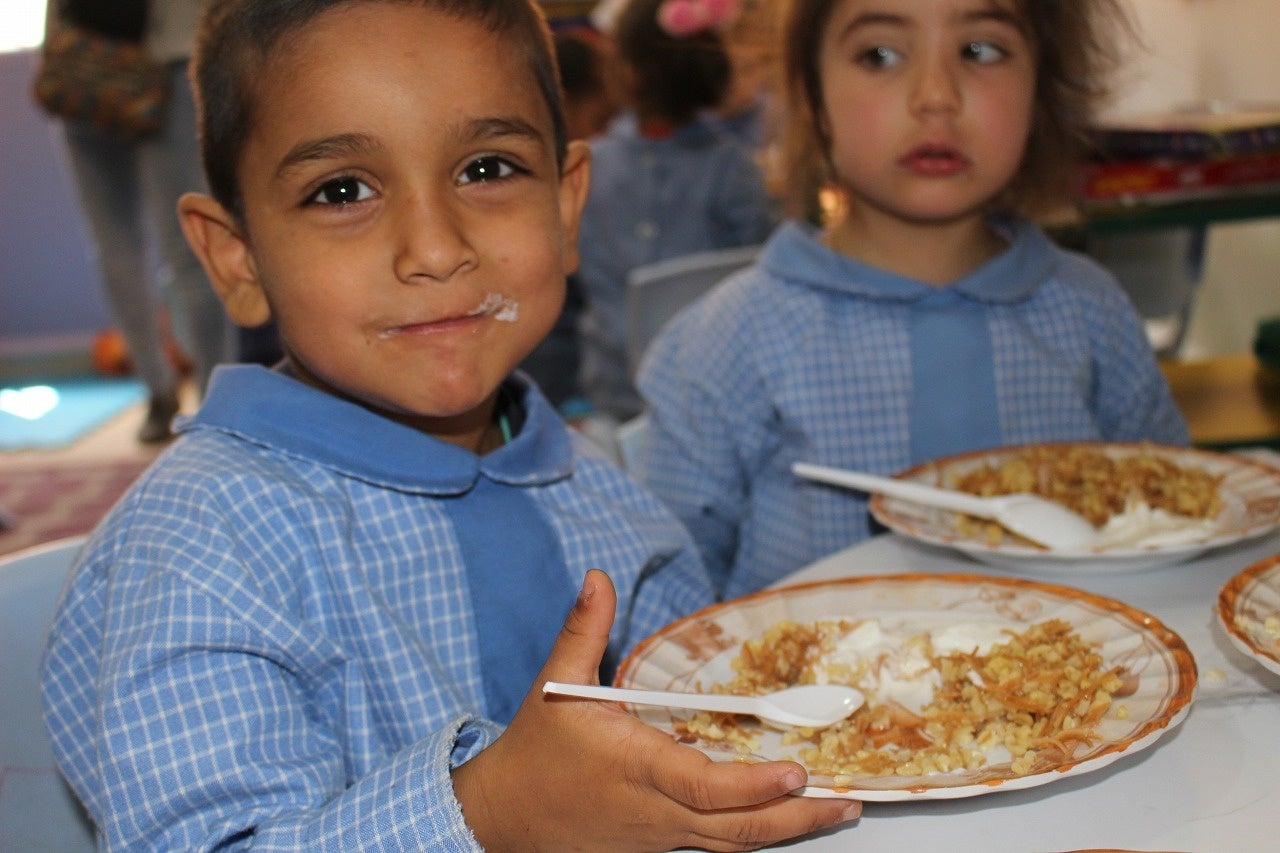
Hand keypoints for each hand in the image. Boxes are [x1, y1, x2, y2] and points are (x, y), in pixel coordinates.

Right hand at [452, 570, 861, 850]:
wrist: (504, 818)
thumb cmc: (535, 751)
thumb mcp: (556, 683)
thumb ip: (584, 628)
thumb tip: (598, 576)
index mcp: (635, 767)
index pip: (704, 787)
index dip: (753, 786)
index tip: (796, 772)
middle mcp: (655, 811)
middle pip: (736, 827)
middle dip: (796, 818)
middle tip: (845, 804)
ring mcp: (660, 837)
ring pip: (733, 843)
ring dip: (787, 829)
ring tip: (835, 812)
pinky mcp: (659, 846)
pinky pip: (715, 844)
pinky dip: (755, 833)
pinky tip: (785, 818)